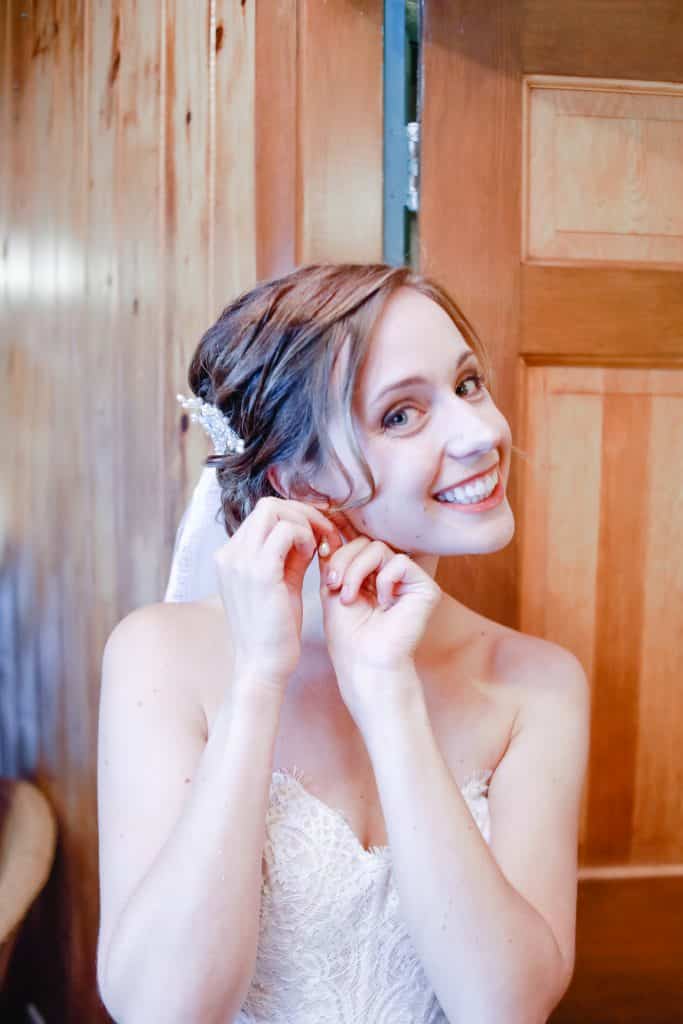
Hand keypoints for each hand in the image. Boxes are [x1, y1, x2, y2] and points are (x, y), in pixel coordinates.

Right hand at [214, 497, 342, 693]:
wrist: (263, 665)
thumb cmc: (275, 630)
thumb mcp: (281, 583)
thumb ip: (290, 554)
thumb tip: (309, 530)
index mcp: (230, 556)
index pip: (263, 514)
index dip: (295, 518)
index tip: (318, 536)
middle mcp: (229, 554)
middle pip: (267, 506)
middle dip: (302, 514)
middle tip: (325, 536)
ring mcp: (240, 561)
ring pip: (275, 511)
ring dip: (305, 523)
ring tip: (319, 548)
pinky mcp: (258, 572)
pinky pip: (286, 531)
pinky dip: (306, 536)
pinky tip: (315, 556)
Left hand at [318, 514, 441, 718]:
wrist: (363, 663)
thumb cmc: (347, 635)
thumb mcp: (333, 587)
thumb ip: (332, 558)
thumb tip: (326, 525)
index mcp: (372, 573)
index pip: (357, 541)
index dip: (341, 538)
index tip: (323, 543)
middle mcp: (392, 573)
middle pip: (365, 541)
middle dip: (342, 561)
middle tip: (333, 586)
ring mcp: (409, 580)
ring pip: (378, 549)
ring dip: (356, 571)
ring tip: (349, 598)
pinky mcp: (425, 588)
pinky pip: (398, 563)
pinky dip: (382, 581)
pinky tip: (381, 603)